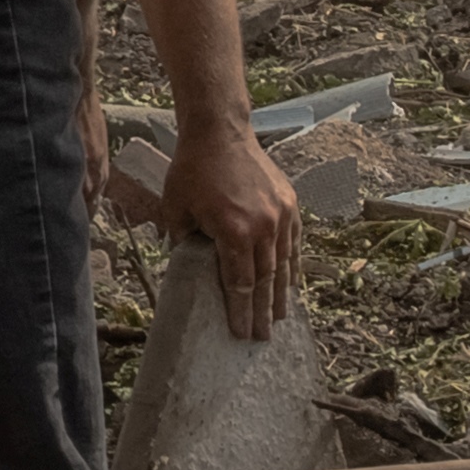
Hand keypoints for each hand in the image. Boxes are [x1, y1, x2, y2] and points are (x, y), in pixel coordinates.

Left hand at [163, 120, 304, 336]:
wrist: (220, 133)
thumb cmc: (191, 169)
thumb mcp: (176, 208)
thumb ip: (182, 242)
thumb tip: (187, 267)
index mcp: (234, 231)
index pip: (240, 283)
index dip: (241, 311)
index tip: (241, 333)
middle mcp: (263, 227)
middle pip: (266, 280)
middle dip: (264, 312)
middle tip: (264, 337)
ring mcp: (281, 215)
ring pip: (284, 264)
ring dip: (282, 293)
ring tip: (281, 317)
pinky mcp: (290, 204)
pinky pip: (294, 243)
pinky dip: (293, 264)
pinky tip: (291, 282)